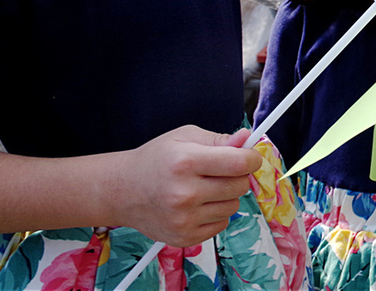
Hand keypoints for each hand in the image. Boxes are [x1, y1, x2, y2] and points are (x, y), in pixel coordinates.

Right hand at [114, 125, 262, 246]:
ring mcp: (184, 219)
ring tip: (203, 187)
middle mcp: (184, 193)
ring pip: (234, 206)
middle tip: (219, 170)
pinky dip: (216, 213)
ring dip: (226, 196)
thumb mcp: (184, 137)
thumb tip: (246, 139)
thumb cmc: (156, 160)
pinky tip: (197, 204)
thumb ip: (218, 139)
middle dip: (237, 175)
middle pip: (240, 186)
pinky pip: (222, 224)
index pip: (239, 164)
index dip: (252, 158)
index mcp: (185, 162)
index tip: (250, 156)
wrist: (123, 191)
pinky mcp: (184, 237)